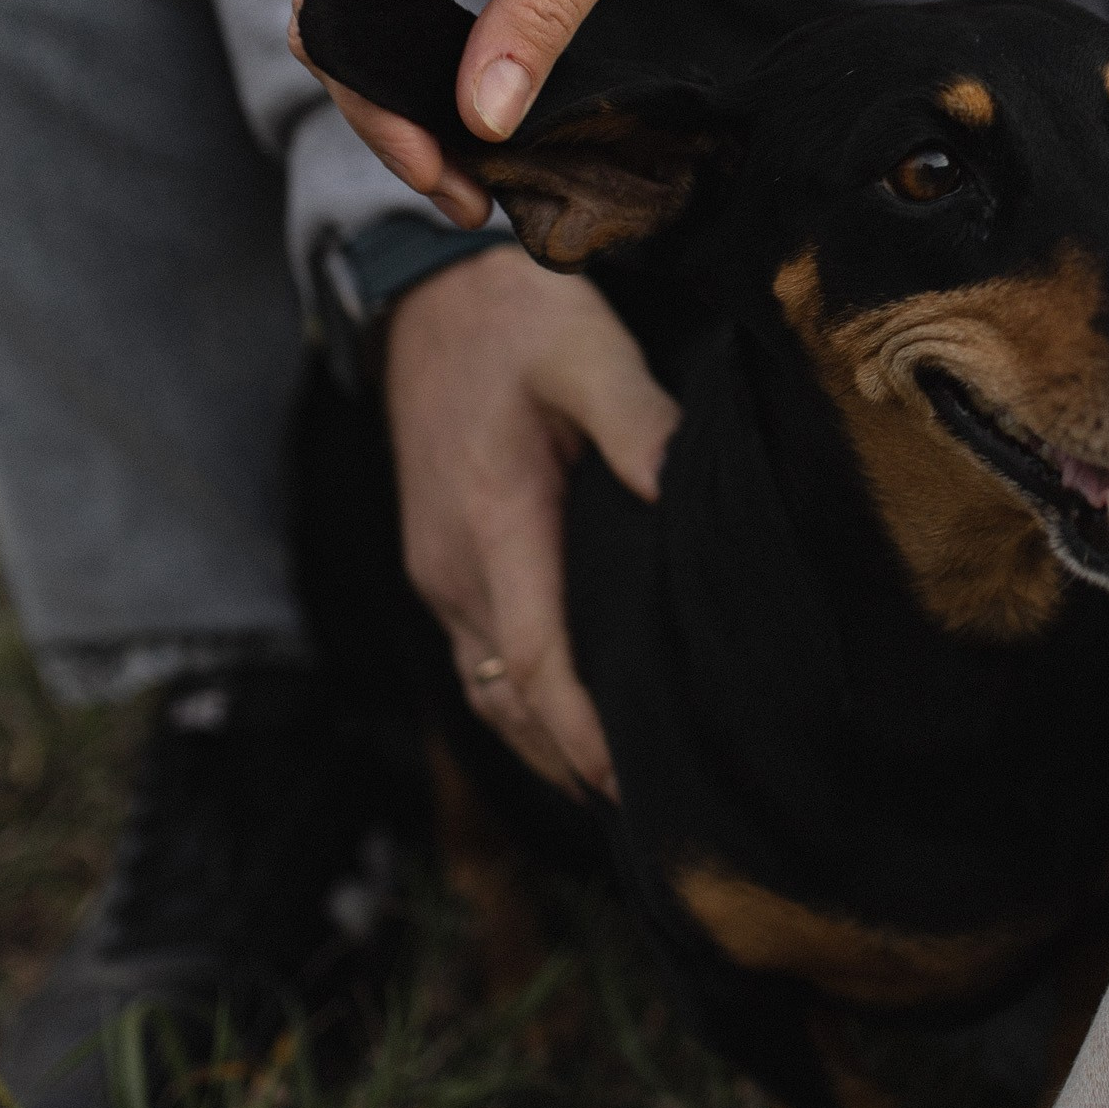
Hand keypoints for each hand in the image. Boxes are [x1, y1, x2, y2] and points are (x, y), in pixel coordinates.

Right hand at [290, 0, 762, 218]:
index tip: (454, 182)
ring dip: (382, 67)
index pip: (341, 6)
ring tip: (466, 140)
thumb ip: (540, 16)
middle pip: (323, 2)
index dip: (379, 111)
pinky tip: (451, 67)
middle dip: (381, 107)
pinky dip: (391, 14)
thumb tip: (477, 117)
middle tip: (468, 186)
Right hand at [383, 246, 681, 795]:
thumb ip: (638, 419)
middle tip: (659, 812)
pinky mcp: (438, 566)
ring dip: (545, 747)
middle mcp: (452, 568)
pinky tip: (571, 725)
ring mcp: (437, 573)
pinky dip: (521, 708)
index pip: (537, 667)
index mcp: (491, 526)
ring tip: (622, 790)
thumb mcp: (585, 348)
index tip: (639, 789)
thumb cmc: (515, 318)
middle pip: (510, 703)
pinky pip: (478, 662)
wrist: (427, 295)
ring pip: (488, 693)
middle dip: (575, 765)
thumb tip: (682, 488)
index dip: (587, 739)